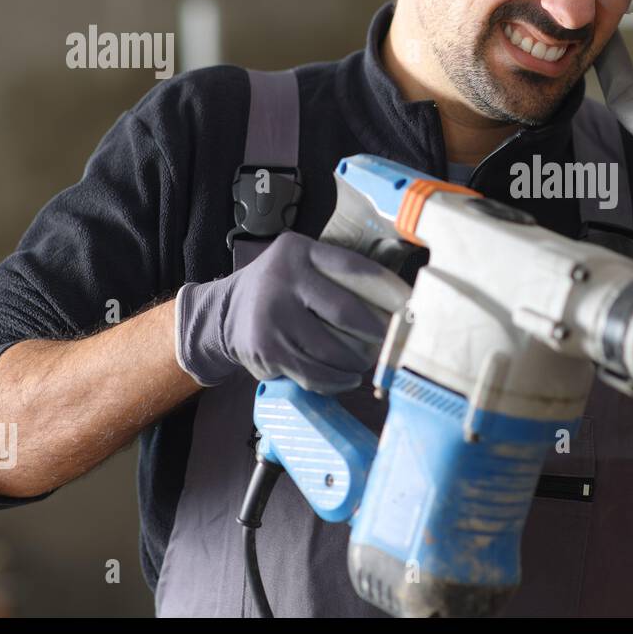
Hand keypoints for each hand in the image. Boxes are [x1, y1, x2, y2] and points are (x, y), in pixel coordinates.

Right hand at [175, 232, 408, 393]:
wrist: (223, 312)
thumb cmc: (281, 286)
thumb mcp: (302, 261)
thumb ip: (337, 271)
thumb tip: (399, 298)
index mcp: (299, 252)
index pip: (352, 268)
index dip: (386, 288)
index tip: (409, 305)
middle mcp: (282, 281)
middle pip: (345, 312)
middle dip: (375, 332)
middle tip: (389, 341)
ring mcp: (272, 318)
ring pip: (330, 350)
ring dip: (356, 362)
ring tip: (366, 363)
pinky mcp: (266, 351)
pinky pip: (311, 373)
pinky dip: (335, 381)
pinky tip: (347, 379)